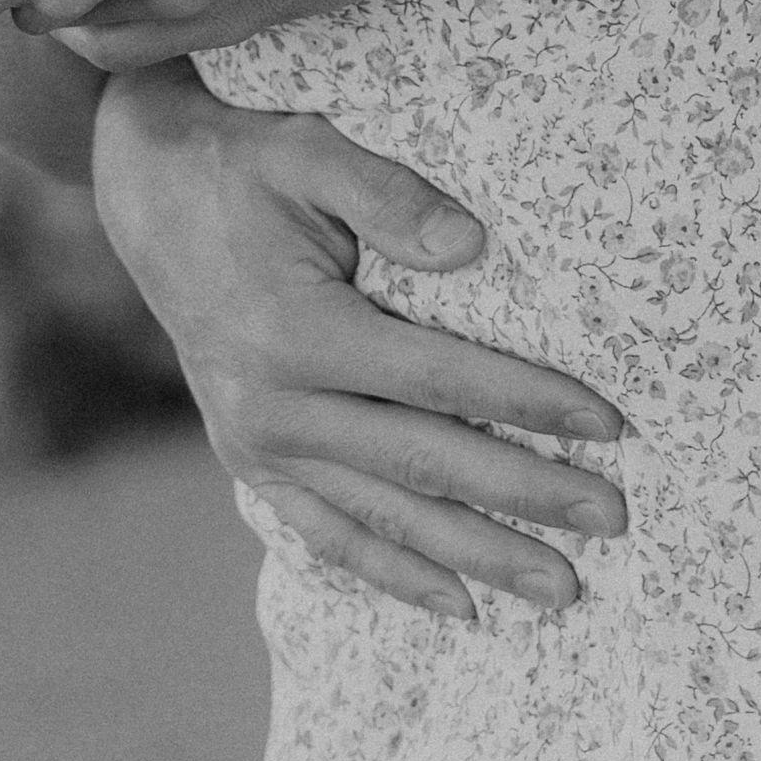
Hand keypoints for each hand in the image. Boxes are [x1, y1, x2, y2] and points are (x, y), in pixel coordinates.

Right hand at [87, 64, 630, 624]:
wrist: (146, 193)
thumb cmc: (242, 163)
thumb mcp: (307, 151)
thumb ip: (387, 196)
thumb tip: (473, 247)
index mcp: (294, 330)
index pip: (438, 378)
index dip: (528, 403)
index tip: (610, 424)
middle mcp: (272, 404)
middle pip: (424, 462)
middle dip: (527, 496)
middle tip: (613, 519)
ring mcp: (256, 444)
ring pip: (386, 516)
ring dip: (478, 557)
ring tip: (564, 589)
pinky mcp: (250, 462)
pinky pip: (330, 534)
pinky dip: (396, 574)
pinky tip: (463, 609)